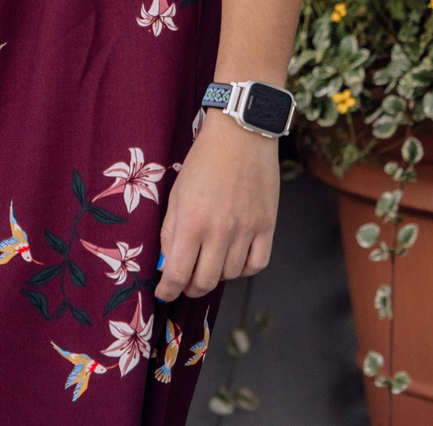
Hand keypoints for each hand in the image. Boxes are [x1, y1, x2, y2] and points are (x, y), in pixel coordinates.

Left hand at [155, 115, 278, 299]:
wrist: (241, 138)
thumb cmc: (203, 162)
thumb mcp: (176, 194)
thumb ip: (171, 231)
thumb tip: (168, 262)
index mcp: (192, 221)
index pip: (178, 272)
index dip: (169, 290)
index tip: (164, 294)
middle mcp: (221, 231)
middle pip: (205, 280)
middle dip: (190, 288)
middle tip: (183, 283)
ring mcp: (247, 231)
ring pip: (230, 274)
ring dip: (215, 275)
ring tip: (207, 263)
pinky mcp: (268, 227)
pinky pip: (257, 264)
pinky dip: (243, 269)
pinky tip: (233, 260)